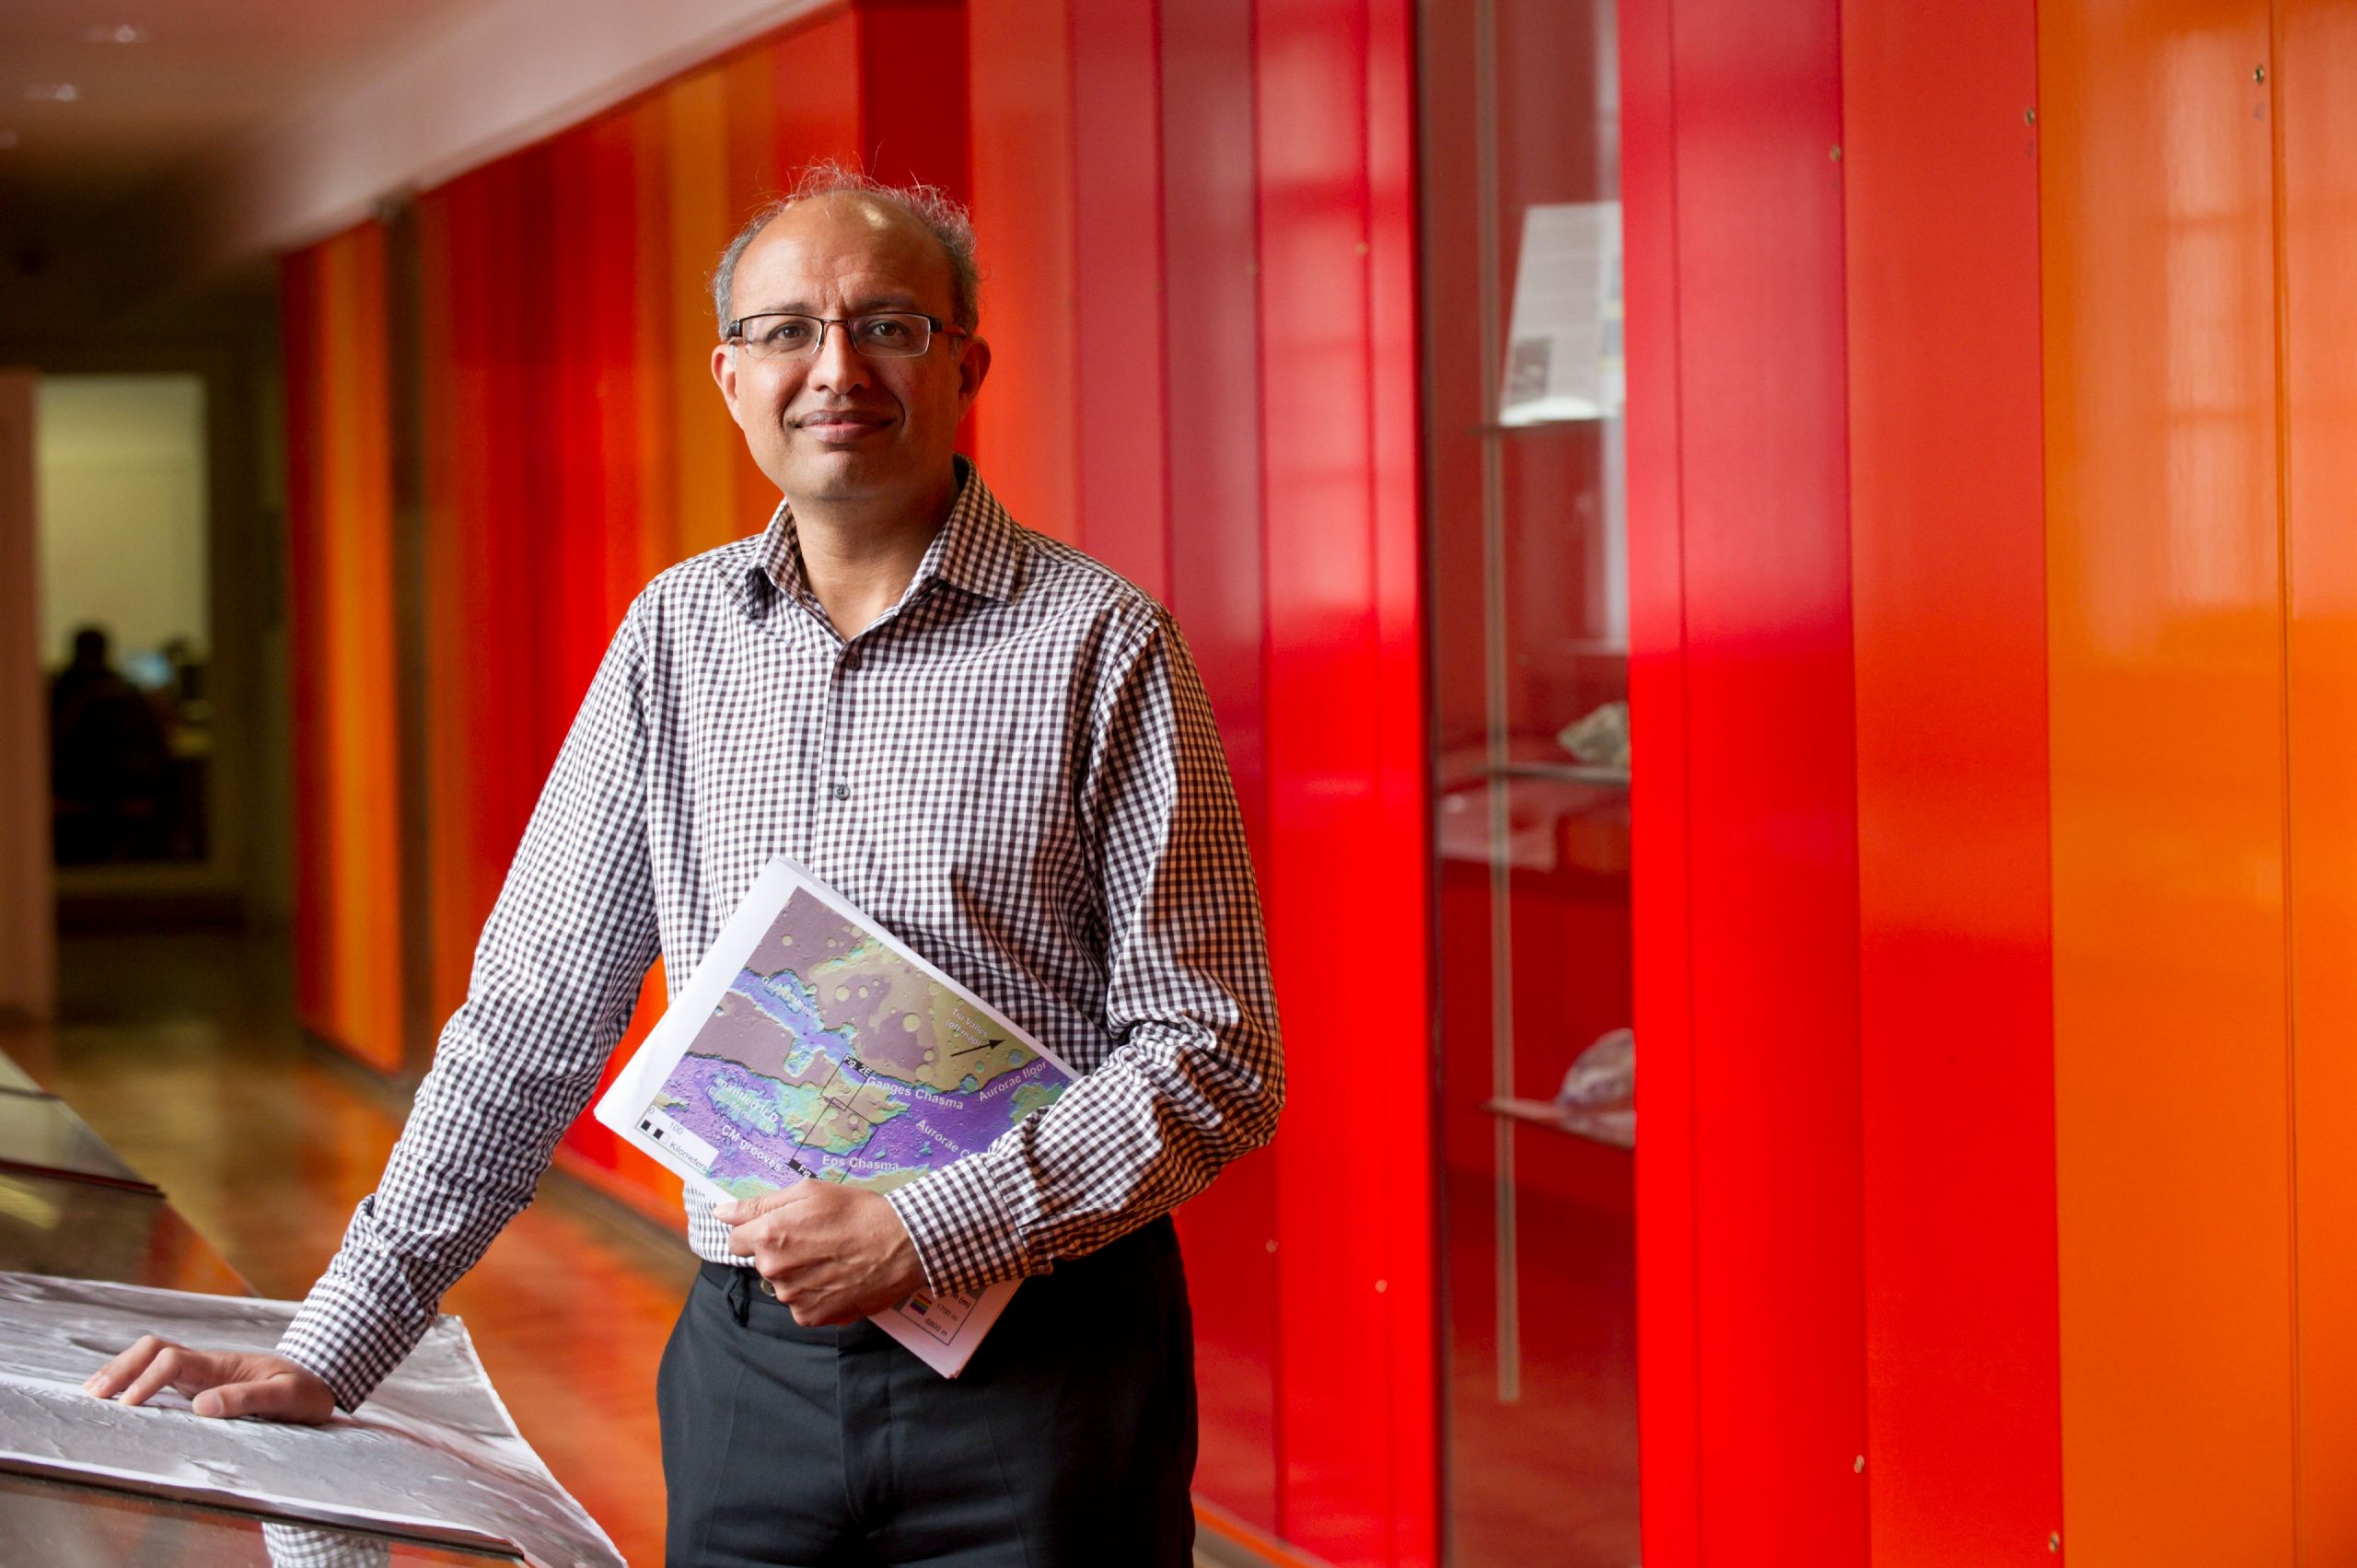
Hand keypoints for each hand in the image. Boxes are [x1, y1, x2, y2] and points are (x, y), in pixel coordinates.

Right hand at [85, 1336, 336, 1423]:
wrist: (320, 1381)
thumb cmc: (305, 1391)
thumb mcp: (286, 1398)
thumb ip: (248, 1400)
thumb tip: (199, 1406)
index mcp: (223, 1365)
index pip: (173, 1360)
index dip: (148, 1380)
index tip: (129, 1406)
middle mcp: (206, 1364)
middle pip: (153, 1349)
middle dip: (121, 1367)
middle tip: (94, 1396)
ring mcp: (201, 1372)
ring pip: (152, 1358)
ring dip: (121, 1371)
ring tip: (92, 1394)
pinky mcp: (200, 1384)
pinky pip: (159, 1375)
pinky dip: (133, 1381)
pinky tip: (116, 1397)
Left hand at [713, 1184, 926, 1326]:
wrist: (902, 1245)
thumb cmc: (858, 1212)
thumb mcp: (810, 1192)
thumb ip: (760, 1204)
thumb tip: (722, 1212)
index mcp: (768, 1235)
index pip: (737, 1238)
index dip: (760, 1229)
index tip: (785, 1227)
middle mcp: (773, 1270)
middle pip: (762, 1261)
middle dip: (781, 1251)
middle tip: (817, 1239)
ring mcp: (792, 1298)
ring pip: (783, 1284)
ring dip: (798, 1274)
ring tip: (832, 1259)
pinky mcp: (811, 1317)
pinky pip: (801, 1305)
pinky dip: (814, 1294)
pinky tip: (837, 1278)